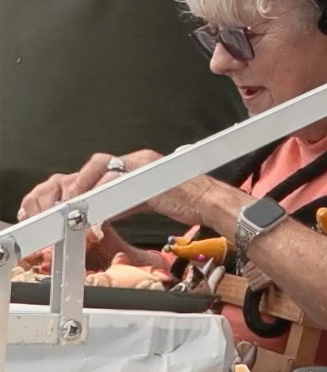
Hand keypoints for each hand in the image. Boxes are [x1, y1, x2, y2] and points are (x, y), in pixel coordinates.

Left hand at [16, 150, 174, 224]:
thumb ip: (126, 201)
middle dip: (81, 181)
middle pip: (100, 162)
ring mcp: (147, 167)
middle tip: (70, 201)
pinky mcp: (151, 180)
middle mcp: (142, 160)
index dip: (85, 181)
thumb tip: (106, 210)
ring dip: (89, 190)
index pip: (103, 165)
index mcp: (141, 162)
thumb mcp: (150, 199)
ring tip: (79, 208)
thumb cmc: (188, 201)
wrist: (212, 203)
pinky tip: (98, 212)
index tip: (73, 198)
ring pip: (107, 171)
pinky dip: (106, 198)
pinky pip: (121, 184)